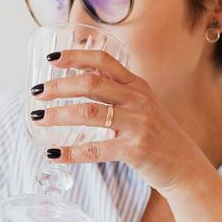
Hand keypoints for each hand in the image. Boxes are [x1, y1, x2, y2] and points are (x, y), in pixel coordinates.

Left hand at [31, 49, 209, 193]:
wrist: (184, 166)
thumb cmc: (157, 135)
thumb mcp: (142, 106)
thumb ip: (118, 92)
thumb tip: (79, 82)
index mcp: (137, 85)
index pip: (103, 61)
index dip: (76, 56)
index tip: (52, 58)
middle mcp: (138, 100)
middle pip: (91, 84)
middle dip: (59, 86)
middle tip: (37, 93)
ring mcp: (138, 124)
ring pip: (90, 113)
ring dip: (59, 115)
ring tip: (39, 119)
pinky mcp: (135, 150)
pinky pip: (95, 149)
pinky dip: (71, 153)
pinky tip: (53, 153)